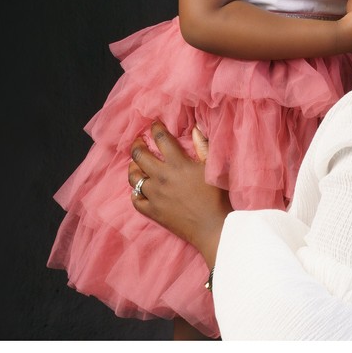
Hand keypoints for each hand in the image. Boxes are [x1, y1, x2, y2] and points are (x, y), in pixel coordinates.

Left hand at [128, 122, 230, 266]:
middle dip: (137, 144)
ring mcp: (155, 196)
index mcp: (177, 164)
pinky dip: (135, 193)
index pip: (160, 138)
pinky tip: (139, 189)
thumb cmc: (218, 197)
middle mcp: (162, 177)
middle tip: (139, 141)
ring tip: (135, 164)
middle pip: (139, 155)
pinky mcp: (153, 212)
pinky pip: (135, 200)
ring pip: (134, 177)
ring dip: (133, 168)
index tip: (154, 124)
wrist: (215, 228)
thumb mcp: (213, 168)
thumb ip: (203, 147)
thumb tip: (195, 128)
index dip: (155, 128)